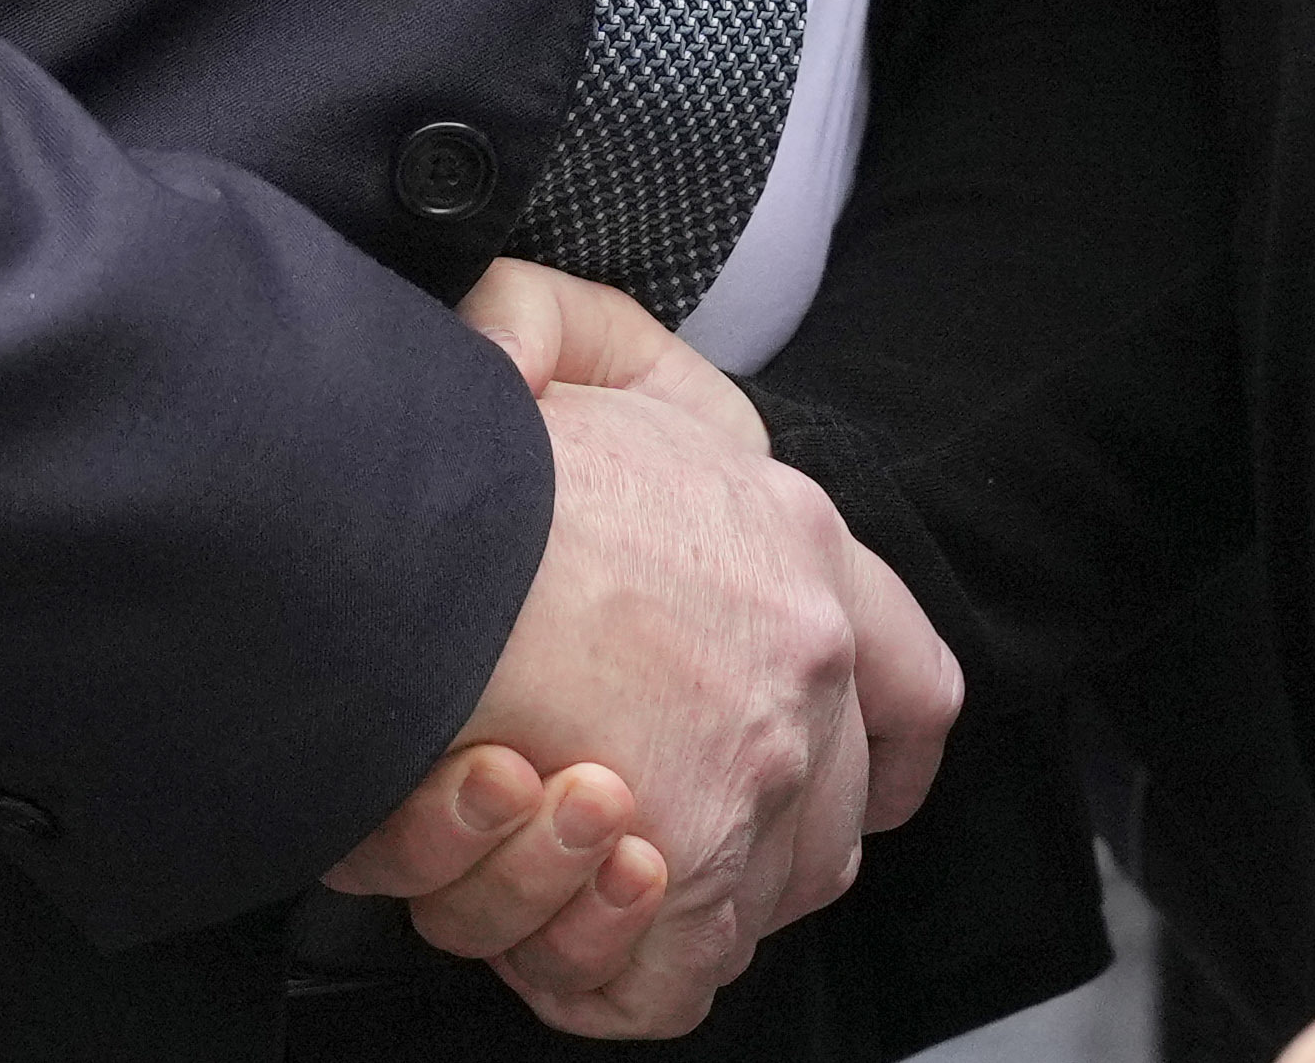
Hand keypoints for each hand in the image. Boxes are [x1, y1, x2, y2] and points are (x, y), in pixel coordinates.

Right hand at [323, 267, 957, 1037]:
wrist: (408, 533)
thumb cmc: (454, 454)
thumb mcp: (533, 333)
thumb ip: (553, 333)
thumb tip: (504, 356)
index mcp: (796, 543)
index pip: (906, 676)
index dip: (875, 746)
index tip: (857, 780)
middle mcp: (806, 662)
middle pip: (826, 818)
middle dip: (741, 847)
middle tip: (626, 835)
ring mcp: (754, 772)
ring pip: (736, 907)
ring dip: (635, 904)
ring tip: (536, 842)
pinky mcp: (682, 869)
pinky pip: (663, 981)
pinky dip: (594, 967)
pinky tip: (535, 909)